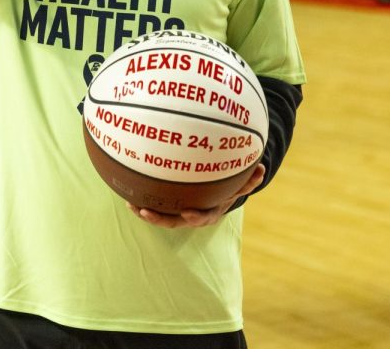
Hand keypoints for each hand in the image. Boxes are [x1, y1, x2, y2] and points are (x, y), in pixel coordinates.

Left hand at [128, 164, 265, 228]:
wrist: (215, 196)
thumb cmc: (226, 188)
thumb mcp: (238, 185)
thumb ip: (248, 180)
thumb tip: (262, 168)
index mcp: (208, 212)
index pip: (201, 217)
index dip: (193, 217)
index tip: (186, 213)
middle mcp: (191, 216)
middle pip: (173, 222)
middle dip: (158, 219)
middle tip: (144, 212)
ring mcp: (178, 213)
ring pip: (160, 217)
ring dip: (145, 212)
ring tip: (131, 206)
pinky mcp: (168, 207)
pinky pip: (154, 206)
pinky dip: (142, 201)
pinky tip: (128, 195)